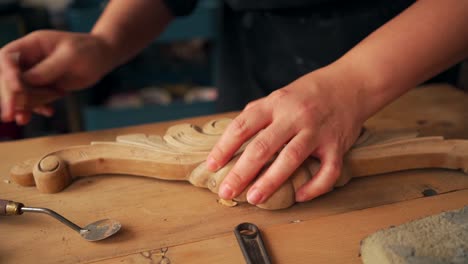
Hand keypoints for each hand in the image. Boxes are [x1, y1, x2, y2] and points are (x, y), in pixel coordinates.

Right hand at [0, 30, 113, 123]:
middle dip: (10, 96)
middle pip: (9, 78)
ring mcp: (37, 74)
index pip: (7, 57)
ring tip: (30, 117)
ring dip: (25, 105)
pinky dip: (39, 107)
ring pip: (21, 92)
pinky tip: (49, 112)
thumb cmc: (89, 50)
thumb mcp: (70, 56)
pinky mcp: (45, 86)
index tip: (16, 89)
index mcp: (32, 44)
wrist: (102, 58)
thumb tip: (25, 80)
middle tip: (11, 115)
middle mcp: (30, 59)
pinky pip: (35, 99)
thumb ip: (48, 68)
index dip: (8, 74)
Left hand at [206, 68, 364, 203]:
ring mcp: (317, 131)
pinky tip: (299, 196)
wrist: (350, 84)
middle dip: (241, 172)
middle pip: (263, 146)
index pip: (243, 126)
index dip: (224, 147)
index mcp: (276, 104)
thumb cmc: (309, 93)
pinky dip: (314, 187)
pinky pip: (328, 171)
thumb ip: (258, 114)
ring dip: (270, 181)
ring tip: (254, 198)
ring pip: (291, 158)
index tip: (212, 165)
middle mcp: (295, 116)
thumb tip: (233, 138)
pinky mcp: (337, 145)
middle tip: (227, 191)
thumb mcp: (279, 95)